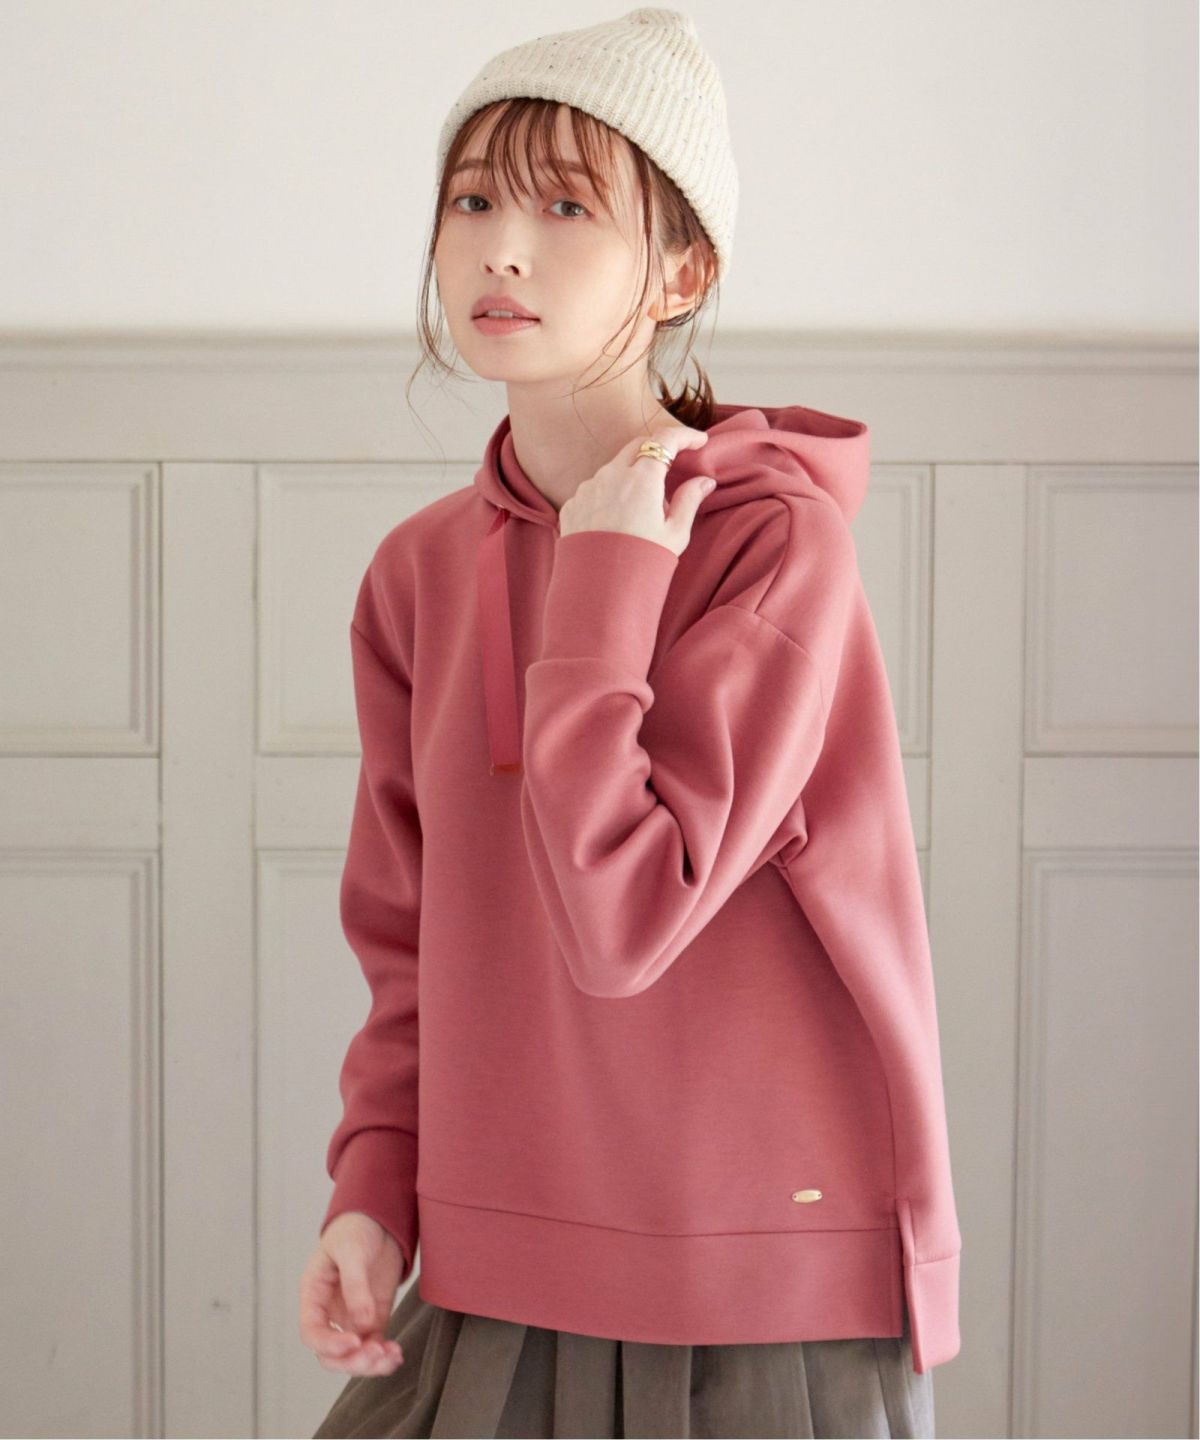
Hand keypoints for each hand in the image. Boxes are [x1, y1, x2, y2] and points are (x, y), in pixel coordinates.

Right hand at [299, 1212, 405, 1375]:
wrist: (378, 1220)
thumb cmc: (354, 1230)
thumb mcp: (351, 1251)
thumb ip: (355, 1286)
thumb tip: (364, 1323)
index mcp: (314, 1296)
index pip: (312, 1332)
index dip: (329, 1344)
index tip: (354, 1342)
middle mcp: (330, 1314)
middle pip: (331, 1354)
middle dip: (351, 1361)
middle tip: (374, 1354)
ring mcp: (352, 1319)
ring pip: (354, 1356)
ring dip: (371, 1364)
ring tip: (391, 1357)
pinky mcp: (373, 1318)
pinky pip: (375, 1346)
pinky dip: (385, 1356)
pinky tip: (396, 1356)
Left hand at [558, 423, 715, 557]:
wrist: (600, 591)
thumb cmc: (642, 563)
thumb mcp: (675, 534)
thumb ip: (690, 500)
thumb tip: (705, 481)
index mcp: (641, 479)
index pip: (665, 440)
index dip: (685, 435)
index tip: (699, 441)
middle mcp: (610, 476)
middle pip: (637, 445)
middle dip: (657, 448)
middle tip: (673, 465)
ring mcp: (588, 488)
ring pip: (614, 467)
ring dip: (631, 474)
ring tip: (643, 506)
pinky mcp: (573, 504)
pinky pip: (595, 488)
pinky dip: (610, 493)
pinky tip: (617, 519)